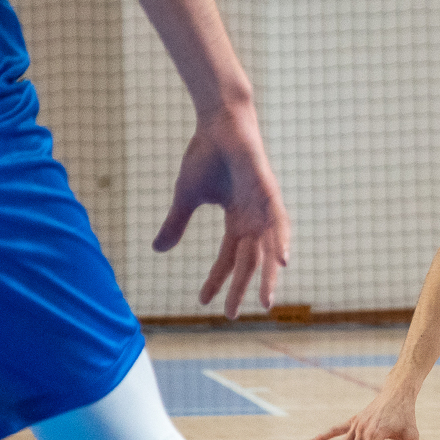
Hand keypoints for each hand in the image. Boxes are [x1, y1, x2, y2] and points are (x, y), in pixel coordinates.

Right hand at [152, 103, 290, 317]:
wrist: (218, 123)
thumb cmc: (205, 156)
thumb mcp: (186, 198)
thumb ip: (176, 224)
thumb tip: (158, 250)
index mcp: (236, 220)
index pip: (228, 258)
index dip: (216, 280)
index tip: (204, 302)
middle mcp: (253, 218)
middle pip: (250, 261)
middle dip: (240, 288)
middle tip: (232, 316)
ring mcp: (264, 206)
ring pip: (268, 248)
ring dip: (268, 276)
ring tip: (265, 303)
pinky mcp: (270, 192)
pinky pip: (279, 222)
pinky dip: (281, 242)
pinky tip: (282, 261)